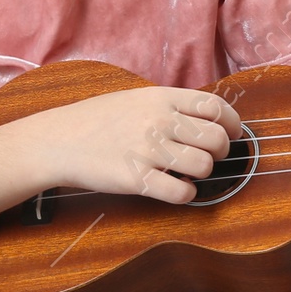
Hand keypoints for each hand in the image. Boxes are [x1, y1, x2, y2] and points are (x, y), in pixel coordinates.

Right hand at [27, 86, 244, 203]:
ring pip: (203, 165)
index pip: (214, 106)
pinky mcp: (136, 179)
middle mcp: (157, 121)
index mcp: (160, 98)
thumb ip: (169, 105)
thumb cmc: (96, 120)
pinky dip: (186, 194)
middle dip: (222, 151)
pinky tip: (178, 190)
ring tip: (189, 172)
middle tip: (211, 157)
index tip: (233, 132)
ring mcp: (147, 150)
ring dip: (202, 173)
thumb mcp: (135, 99)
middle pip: (216, 138)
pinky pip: (180, 192)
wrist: (57, 140)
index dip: (232, 122)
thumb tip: (208, 117)